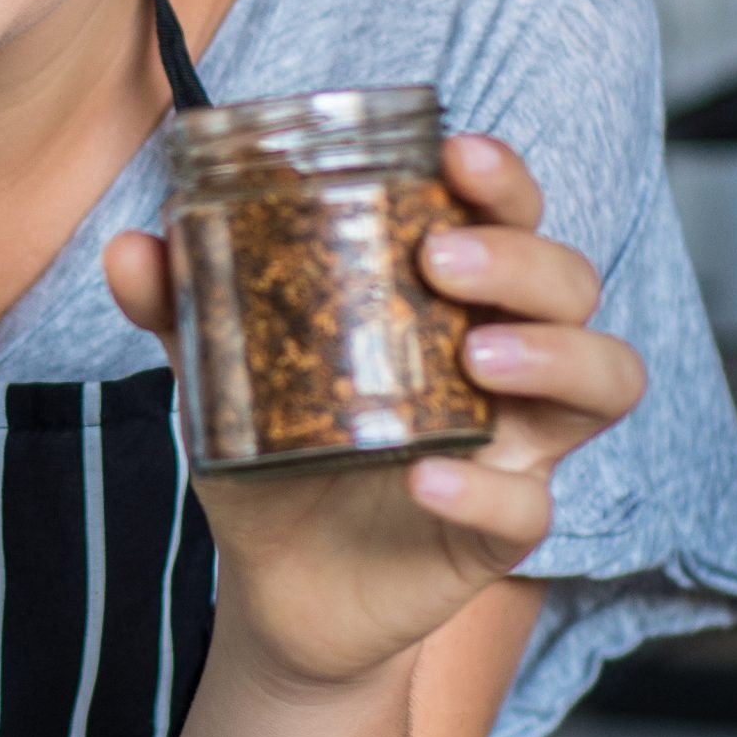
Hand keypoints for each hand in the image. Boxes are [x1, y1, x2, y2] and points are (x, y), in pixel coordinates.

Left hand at [103, 133, 642, 691]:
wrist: (276, 584)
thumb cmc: (277, 452)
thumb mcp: (221, 373)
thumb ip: (184, 309)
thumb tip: (134, 248)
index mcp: (448, 300)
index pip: (508, 219)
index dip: (503, 180)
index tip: (456, 152)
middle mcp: (502, 361)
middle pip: (571, 284)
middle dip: (521, 257)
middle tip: (442, 257)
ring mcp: (514, 444)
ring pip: (602, 379)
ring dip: (553, 352)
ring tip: (477, 352)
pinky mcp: (500, 528)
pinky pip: (529, 505)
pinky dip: (484, 487)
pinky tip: (425, 477)